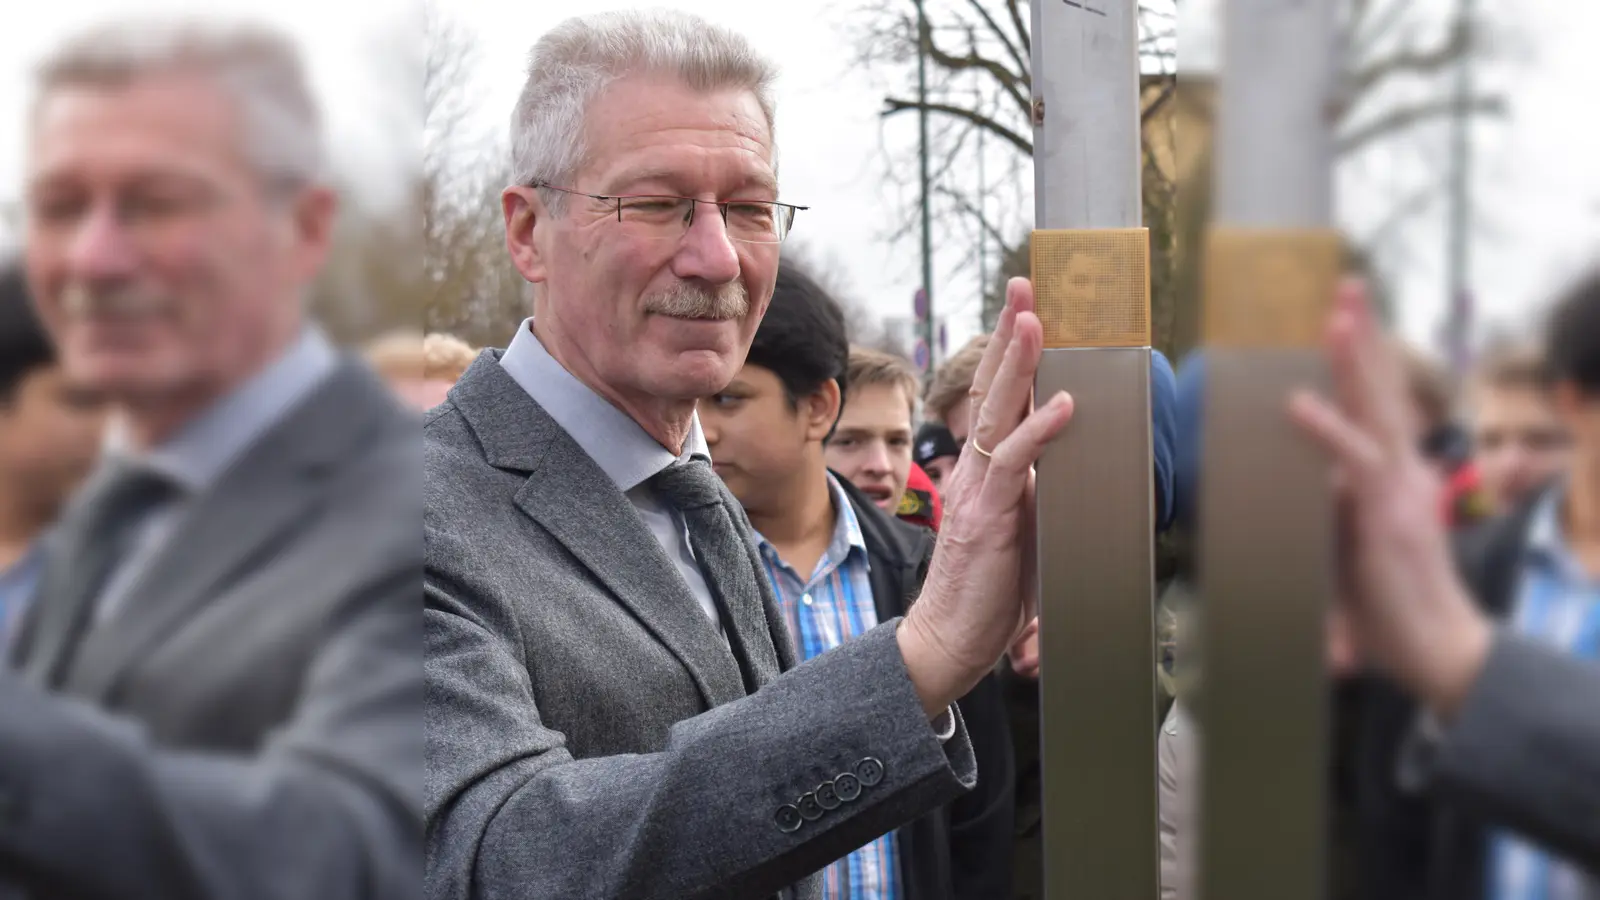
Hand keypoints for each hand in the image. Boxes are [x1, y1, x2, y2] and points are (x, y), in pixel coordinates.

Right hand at [899, 278, 1073, 716]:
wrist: (949, 640)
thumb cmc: (988, 593)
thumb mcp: (1022, 531)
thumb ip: (1038, 495)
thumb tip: (1071, 467)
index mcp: (983, 472)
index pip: (998, 399)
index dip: (1012, 353)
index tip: (1028, 310)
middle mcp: (975, 471)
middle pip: (992, 388)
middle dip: (1010, 334)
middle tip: (1025, 286)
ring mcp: (978, 490)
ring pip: (997, 412)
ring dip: (1018, 363)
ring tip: (1033, 319)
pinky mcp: (988, 516)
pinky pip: (1014, 463)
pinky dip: (1039, 430)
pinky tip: (1062, 404)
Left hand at [1289, 278, 1492, 719]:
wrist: (1439, 652)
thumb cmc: (1392, 615)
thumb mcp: (1345, 560)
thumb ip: (1320, 536)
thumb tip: (1283, 517)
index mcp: (1395, 480)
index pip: (1373, 410)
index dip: (1358, 367)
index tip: (1340, 324)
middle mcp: (1402, 474)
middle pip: (1381, 392)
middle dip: (1364, 338)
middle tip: (1347, 287)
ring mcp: (1398, 489)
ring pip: (1375, 408)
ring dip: (1357, 357)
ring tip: (1340, 311)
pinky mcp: (1387, 513)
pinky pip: (1356, 461)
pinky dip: (1326, 430)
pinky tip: (1298, 403)